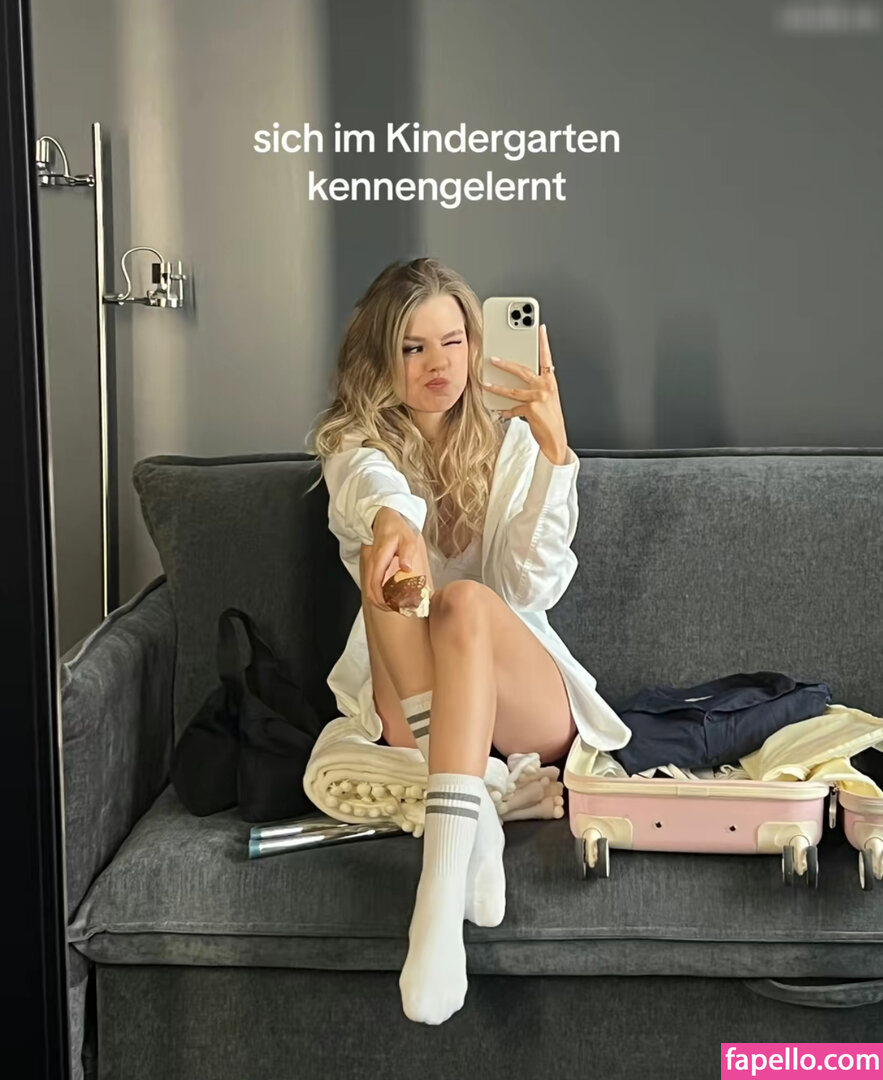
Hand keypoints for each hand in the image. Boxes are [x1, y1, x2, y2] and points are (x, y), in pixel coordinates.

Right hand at [363, 508, 433, 612]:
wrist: (385, 518)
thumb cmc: (397, 528)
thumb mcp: (407, 538)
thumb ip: (407, 553)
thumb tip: (407, 568)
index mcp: (380, 558)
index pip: (375, 584)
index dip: (382, 599)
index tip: (392, 607)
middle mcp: (373, 563)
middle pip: (370, 590)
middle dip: (380, 603)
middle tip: (395, 610)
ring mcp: (371, 565)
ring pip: (369, 588)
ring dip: (378, 600)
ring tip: (393, 606)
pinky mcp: (373, 566)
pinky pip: (372, 583)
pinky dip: (378, 593)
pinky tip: (390, 595)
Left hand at [481, 323, 568, 463]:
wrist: (555, 438)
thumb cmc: (550, 417)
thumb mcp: (546, 397)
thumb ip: (535, 385)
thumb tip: (516, 377)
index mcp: (550, 381)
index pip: (546, 357)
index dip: (543, 342)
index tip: (540, 328)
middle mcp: (546, 387)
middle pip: (523, 371)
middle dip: (506, 364)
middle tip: (493, 358)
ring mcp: (539, 398)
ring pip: (513, 390)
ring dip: (497, 386)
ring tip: (485, 382)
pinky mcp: (531, 410)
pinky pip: (513, 408)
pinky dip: (505, 410)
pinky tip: (499, 410)